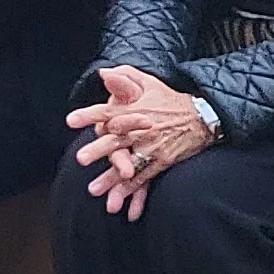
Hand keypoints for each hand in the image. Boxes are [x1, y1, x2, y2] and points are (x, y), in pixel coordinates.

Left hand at [64, 67, 215, 217]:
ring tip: (94, 189)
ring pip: (129, 164)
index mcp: (135, 110)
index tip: (71, 120)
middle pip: (116, 140)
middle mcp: (141, 130)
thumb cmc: (170, 100)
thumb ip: (125, 77)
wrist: (202, 117)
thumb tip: (104, 73)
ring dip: (111, 178)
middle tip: (80, 158)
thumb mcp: (150, 84)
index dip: (89, 115)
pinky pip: (145, 178)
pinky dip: (132, 190)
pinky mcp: (161, 161)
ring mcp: (152, 147)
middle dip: (98, 150)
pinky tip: (119, 200)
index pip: (107, 112)